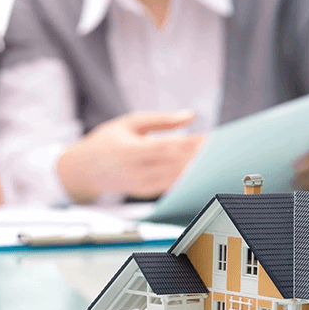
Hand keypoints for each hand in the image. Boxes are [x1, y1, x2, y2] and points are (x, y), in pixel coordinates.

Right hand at [56, 110, 204, 201]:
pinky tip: (202, 170)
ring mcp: (141, 185)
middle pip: (177, 164)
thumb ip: (160, 120)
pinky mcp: (145, 193)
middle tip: (224, 148)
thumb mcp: (129, 122)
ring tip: (218, 158)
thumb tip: (190, 116)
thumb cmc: (106, 141)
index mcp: (132, 150)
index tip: (213, 137)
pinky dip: (188, 177)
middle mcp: (137, 171)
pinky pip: (172, 186)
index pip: (169, 147)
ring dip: (198, 168)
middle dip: (201, 156)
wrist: (84, 170)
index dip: (193, 144)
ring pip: (177, 178)